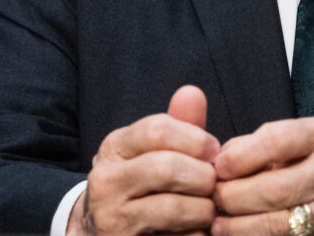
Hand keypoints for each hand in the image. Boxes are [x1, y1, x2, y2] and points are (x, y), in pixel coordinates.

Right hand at [69, 85, 219, 235]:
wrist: (99, 232)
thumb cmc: (142, 183)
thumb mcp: (153, 150)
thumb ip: (178, 124)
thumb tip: (192, 92)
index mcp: (115, 148)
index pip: (158, 129)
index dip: (197, 139)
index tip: (215, 151)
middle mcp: (106, 182)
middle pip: (167, 168)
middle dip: (203, 176)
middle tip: (214, 184)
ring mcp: (111, 219)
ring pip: (172, 208)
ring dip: (203, 210)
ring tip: (208, 209)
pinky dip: (194, 235)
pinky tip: (196, 231)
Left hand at [211, 117, 313, 235]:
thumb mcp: (303, 142)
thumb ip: (260, 145)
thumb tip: (217, 163)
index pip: (276, 141)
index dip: (239, 156)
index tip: (219, 168)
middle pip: (269, 190)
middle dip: (229, 198)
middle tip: (212, 202)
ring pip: (273, 226)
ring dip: (235, 228)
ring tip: (219, 225)